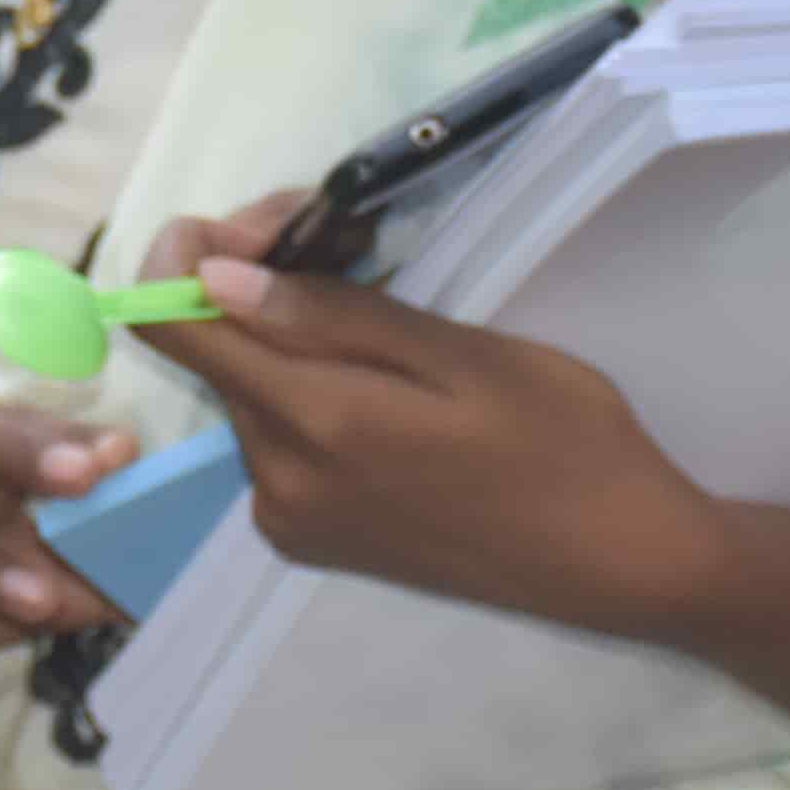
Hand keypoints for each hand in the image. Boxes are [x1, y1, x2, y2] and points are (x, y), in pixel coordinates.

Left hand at [134, 209, 737, 646]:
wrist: (620, 565)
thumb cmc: (565, 444)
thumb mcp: (463, 357)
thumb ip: (333, 318)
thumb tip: (213, 279)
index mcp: (311, 426)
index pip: (168, 327)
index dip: (188, 255)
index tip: (267, 224)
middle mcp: (275, 481)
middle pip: (212, 353)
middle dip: (249, 281)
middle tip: (340, 238)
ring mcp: (290, 518)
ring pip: (247, 392)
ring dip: (281, 335)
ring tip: (374, 301)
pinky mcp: (312, 538)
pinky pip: (274, 439)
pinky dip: (303, 388)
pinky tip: (374, 372)